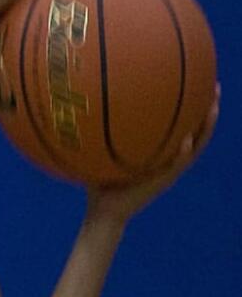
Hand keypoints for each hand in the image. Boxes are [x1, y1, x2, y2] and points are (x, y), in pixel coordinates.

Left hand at [86, 84, 219, 223]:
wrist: (103, 213)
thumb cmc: (100, 185)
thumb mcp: (100, 155)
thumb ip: (98, 135)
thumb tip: (81, 108)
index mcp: (160, 154)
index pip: (182, 126)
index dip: (192, 107)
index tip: (197, 83)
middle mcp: (169, 160)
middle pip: (196, 132)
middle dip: (207, 110)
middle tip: (215, 87)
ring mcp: (169, 172)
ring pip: (196, 147)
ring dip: (206, 128)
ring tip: (213, 108)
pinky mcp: (162, 183)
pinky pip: (176, 166)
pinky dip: (182, 154)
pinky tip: (185, 140)